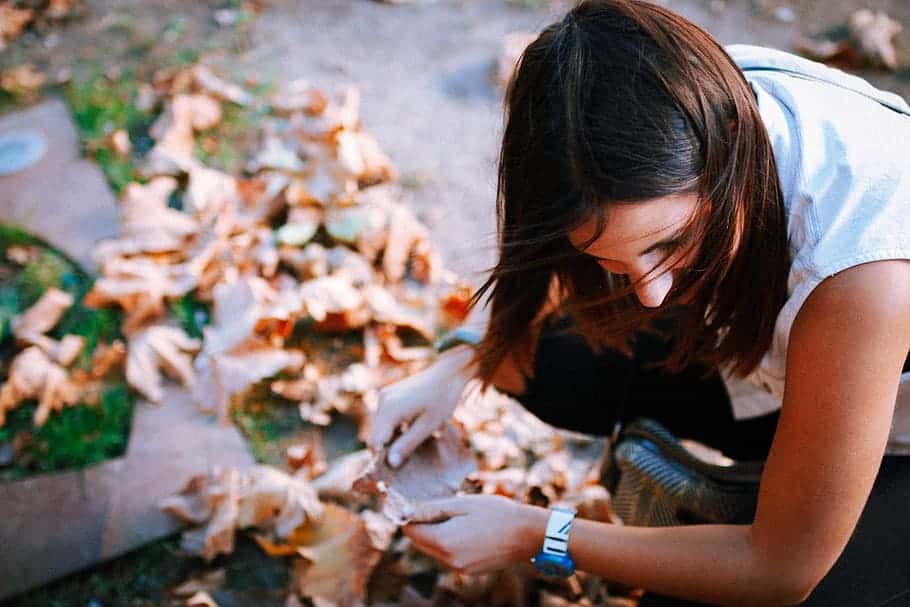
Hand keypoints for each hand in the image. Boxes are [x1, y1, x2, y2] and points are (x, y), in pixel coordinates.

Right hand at [366, 346, 473, 467]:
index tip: (398, 468)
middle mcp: (383, 401)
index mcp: (390, 409)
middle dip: (387, 448)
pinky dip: (393, 427)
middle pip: (375, 435)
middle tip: (407, 457)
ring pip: (380, 427)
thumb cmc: (442, 398)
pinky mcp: (389, 394)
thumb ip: (407, 444)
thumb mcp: (428, 425)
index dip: (383, 457)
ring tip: (411, 442)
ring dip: (391, 438)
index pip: (375, 442)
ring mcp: (385, 396)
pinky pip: (385, 418)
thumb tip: (391, 463)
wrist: (449, 372)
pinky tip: (410, 429)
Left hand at [402, 494, 546, 574]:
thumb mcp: (463, 503)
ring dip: (436, 535)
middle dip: (422, 526)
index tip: (417, 504)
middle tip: (438, 508)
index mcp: (445, 541)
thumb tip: (407, 511)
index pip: (410, 531)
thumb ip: (432, 508)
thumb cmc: (496, 513)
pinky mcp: (469, 571)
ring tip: (458, 518)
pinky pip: (449, 557)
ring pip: (433, 551)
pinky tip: (468, 531)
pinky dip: (450, 544)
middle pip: (420, 543)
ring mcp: (460, 569)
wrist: (527, 534)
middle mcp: (449, 560)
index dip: (410, 516)